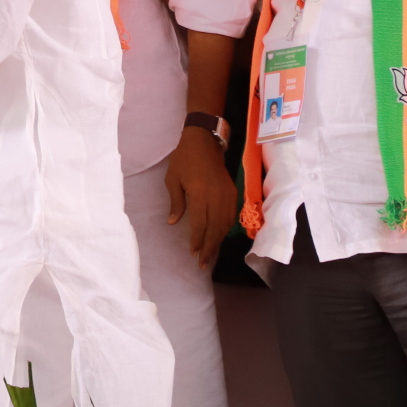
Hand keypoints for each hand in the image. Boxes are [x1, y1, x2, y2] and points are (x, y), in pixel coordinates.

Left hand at [165, 125, 237, 268]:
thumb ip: (176, 203)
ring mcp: (227, 195)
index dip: (198, 240)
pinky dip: (225, 230)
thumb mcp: (173, 180)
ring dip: (218, 241)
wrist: (204, 142)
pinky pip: (231, 217)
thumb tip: (174, 224)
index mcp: (200, 193)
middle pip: (215, 228)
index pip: (201, 224)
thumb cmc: (183, 160)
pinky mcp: (233, 193)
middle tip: (203, 264)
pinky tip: (218, 238)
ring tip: (210, 255)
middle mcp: (217, 197)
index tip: (193, 254)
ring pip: (225, 225)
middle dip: (209, 248)